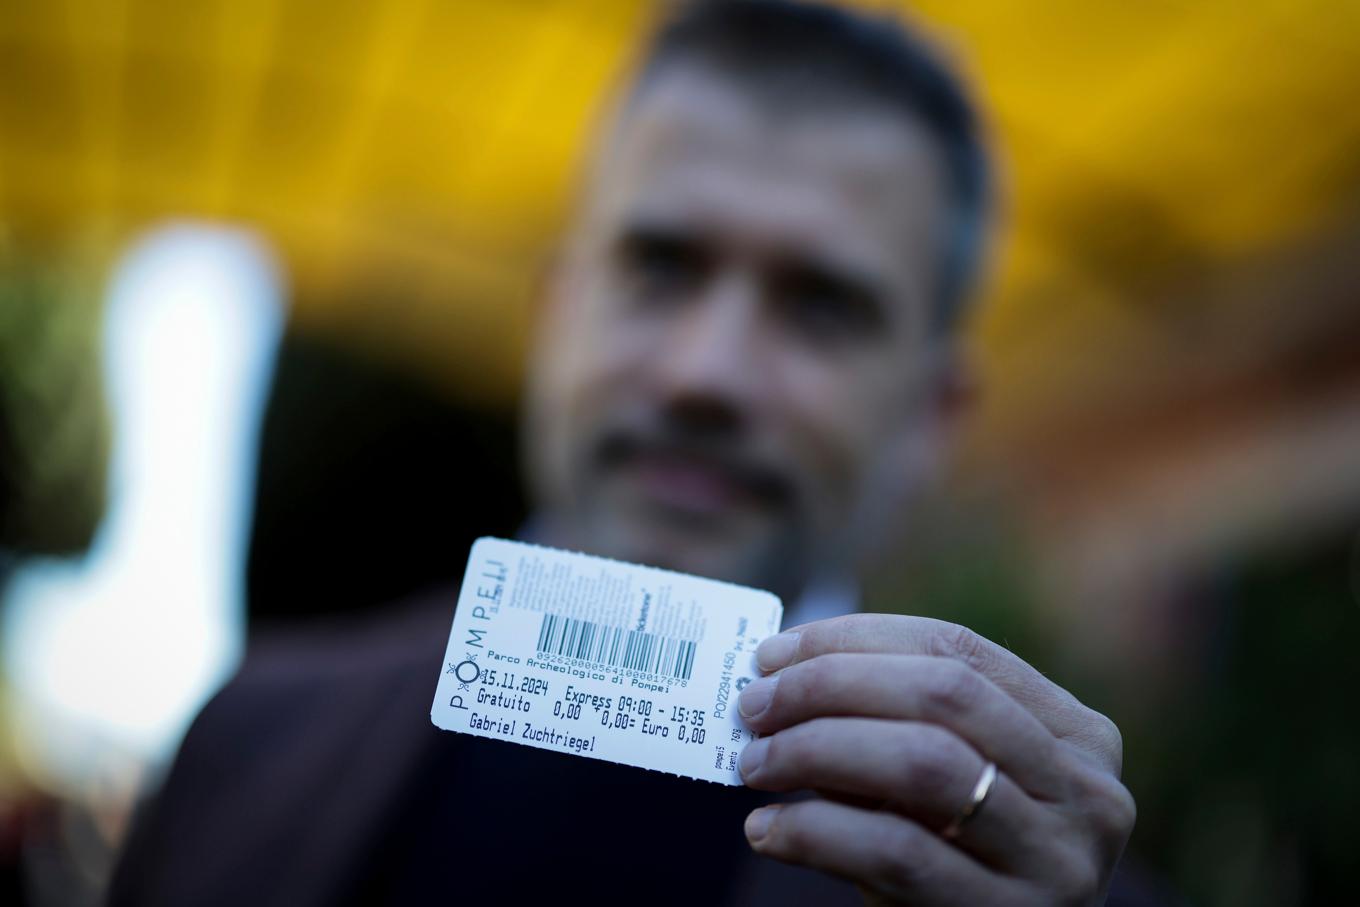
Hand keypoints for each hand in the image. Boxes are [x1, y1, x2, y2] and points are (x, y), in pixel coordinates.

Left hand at [736, 613, 1134, 904]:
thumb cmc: (957, 863)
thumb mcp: (947, 786)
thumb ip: (891, 727)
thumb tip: (779, 675)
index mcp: (1077, 734)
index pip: (957, 650)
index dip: (854, 639)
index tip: (773, 654)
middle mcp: (1086, 790)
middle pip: (943, 694)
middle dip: (831, 685)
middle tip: (755, 705)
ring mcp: (1058, 859)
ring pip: (923, 764)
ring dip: (817, 750)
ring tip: (756, 764)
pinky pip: (896, 853)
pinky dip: (815, 832)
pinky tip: (767, 830)